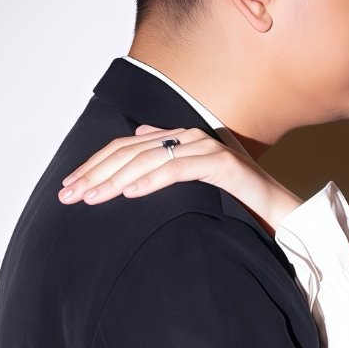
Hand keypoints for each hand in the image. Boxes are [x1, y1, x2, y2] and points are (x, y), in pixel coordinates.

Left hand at [58, 124, 301, 229]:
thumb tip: (141, 133)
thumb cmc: (236, 203)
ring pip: (149, 159)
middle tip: (69, 195)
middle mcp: (189, 137)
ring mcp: (206, 147)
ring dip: (116, 179)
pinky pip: (179, 170)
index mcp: (178, 139)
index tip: (69, 187)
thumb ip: (168, 161)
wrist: (280, 213)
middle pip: (131, 151)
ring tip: (92, 197)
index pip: (126, 148)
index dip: (94, 165)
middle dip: (95, 173)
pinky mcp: (222, 163)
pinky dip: (152, 181)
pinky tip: (129, 194)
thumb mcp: (192, 184)